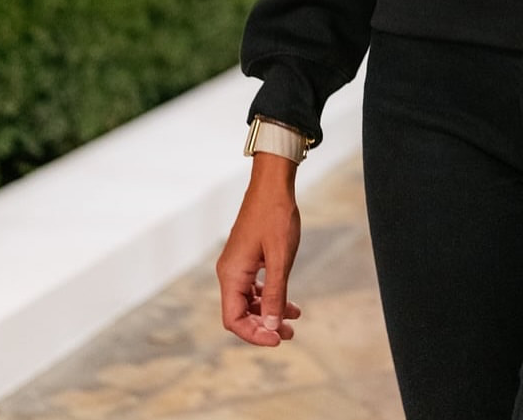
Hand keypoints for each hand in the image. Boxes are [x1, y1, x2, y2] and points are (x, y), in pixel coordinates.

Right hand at [216, 154, 303, 345]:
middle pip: (240, 313)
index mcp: (231, 274)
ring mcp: (237, 264)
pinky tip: (289, 302)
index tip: (278, 339)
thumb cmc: (276, 216)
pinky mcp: (247, 258)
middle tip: (289, 334)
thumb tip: (270, 325)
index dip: (254, 334)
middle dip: (264, 326)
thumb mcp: (280, 258)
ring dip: (268, 312)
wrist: (272, 184)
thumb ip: (274, 293)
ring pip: (248, 300)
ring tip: (293, 321)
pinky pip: (254, 286)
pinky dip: (269, 295)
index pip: (234, 319)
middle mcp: (229, 272)